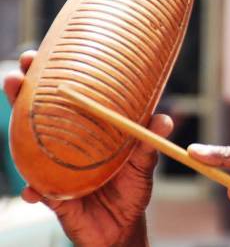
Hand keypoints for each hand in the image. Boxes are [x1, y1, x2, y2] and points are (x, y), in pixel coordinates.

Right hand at [3, 50, 172, 246]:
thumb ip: (150, 141)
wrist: (121, 228)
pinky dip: (34, 189)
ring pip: (29, 145)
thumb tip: (163, 119)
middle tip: (17, 75)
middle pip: (39, 112)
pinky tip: (34, 190)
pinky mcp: (52, 195)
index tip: (41, 54)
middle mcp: (67, 144)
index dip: (53, 74)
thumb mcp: (145, 162)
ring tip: (13, 118)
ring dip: (17, 131)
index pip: (68, 96)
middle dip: (24, 91)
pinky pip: (38, 189)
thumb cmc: (132, 188)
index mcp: (89, 129)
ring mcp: (55, 167)